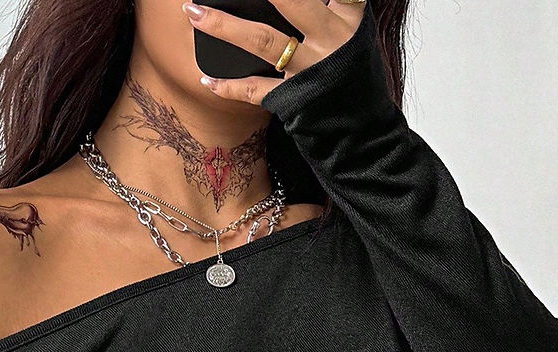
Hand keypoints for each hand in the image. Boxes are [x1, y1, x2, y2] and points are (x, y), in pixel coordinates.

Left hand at [182, 0, 365, 103]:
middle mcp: (327, 41)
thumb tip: (317, 1)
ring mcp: (307, 71)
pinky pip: (255, 90)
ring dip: (224, 26)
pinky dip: (229, 87)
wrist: (363, 132)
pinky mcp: (292, 99)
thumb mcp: (355, 35)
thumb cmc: (355, 79)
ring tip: (193, 13)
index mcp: (347, 20)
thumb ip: (335, 10)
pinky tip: (206, 80)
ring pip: (262, 40)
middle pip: (289, 2)